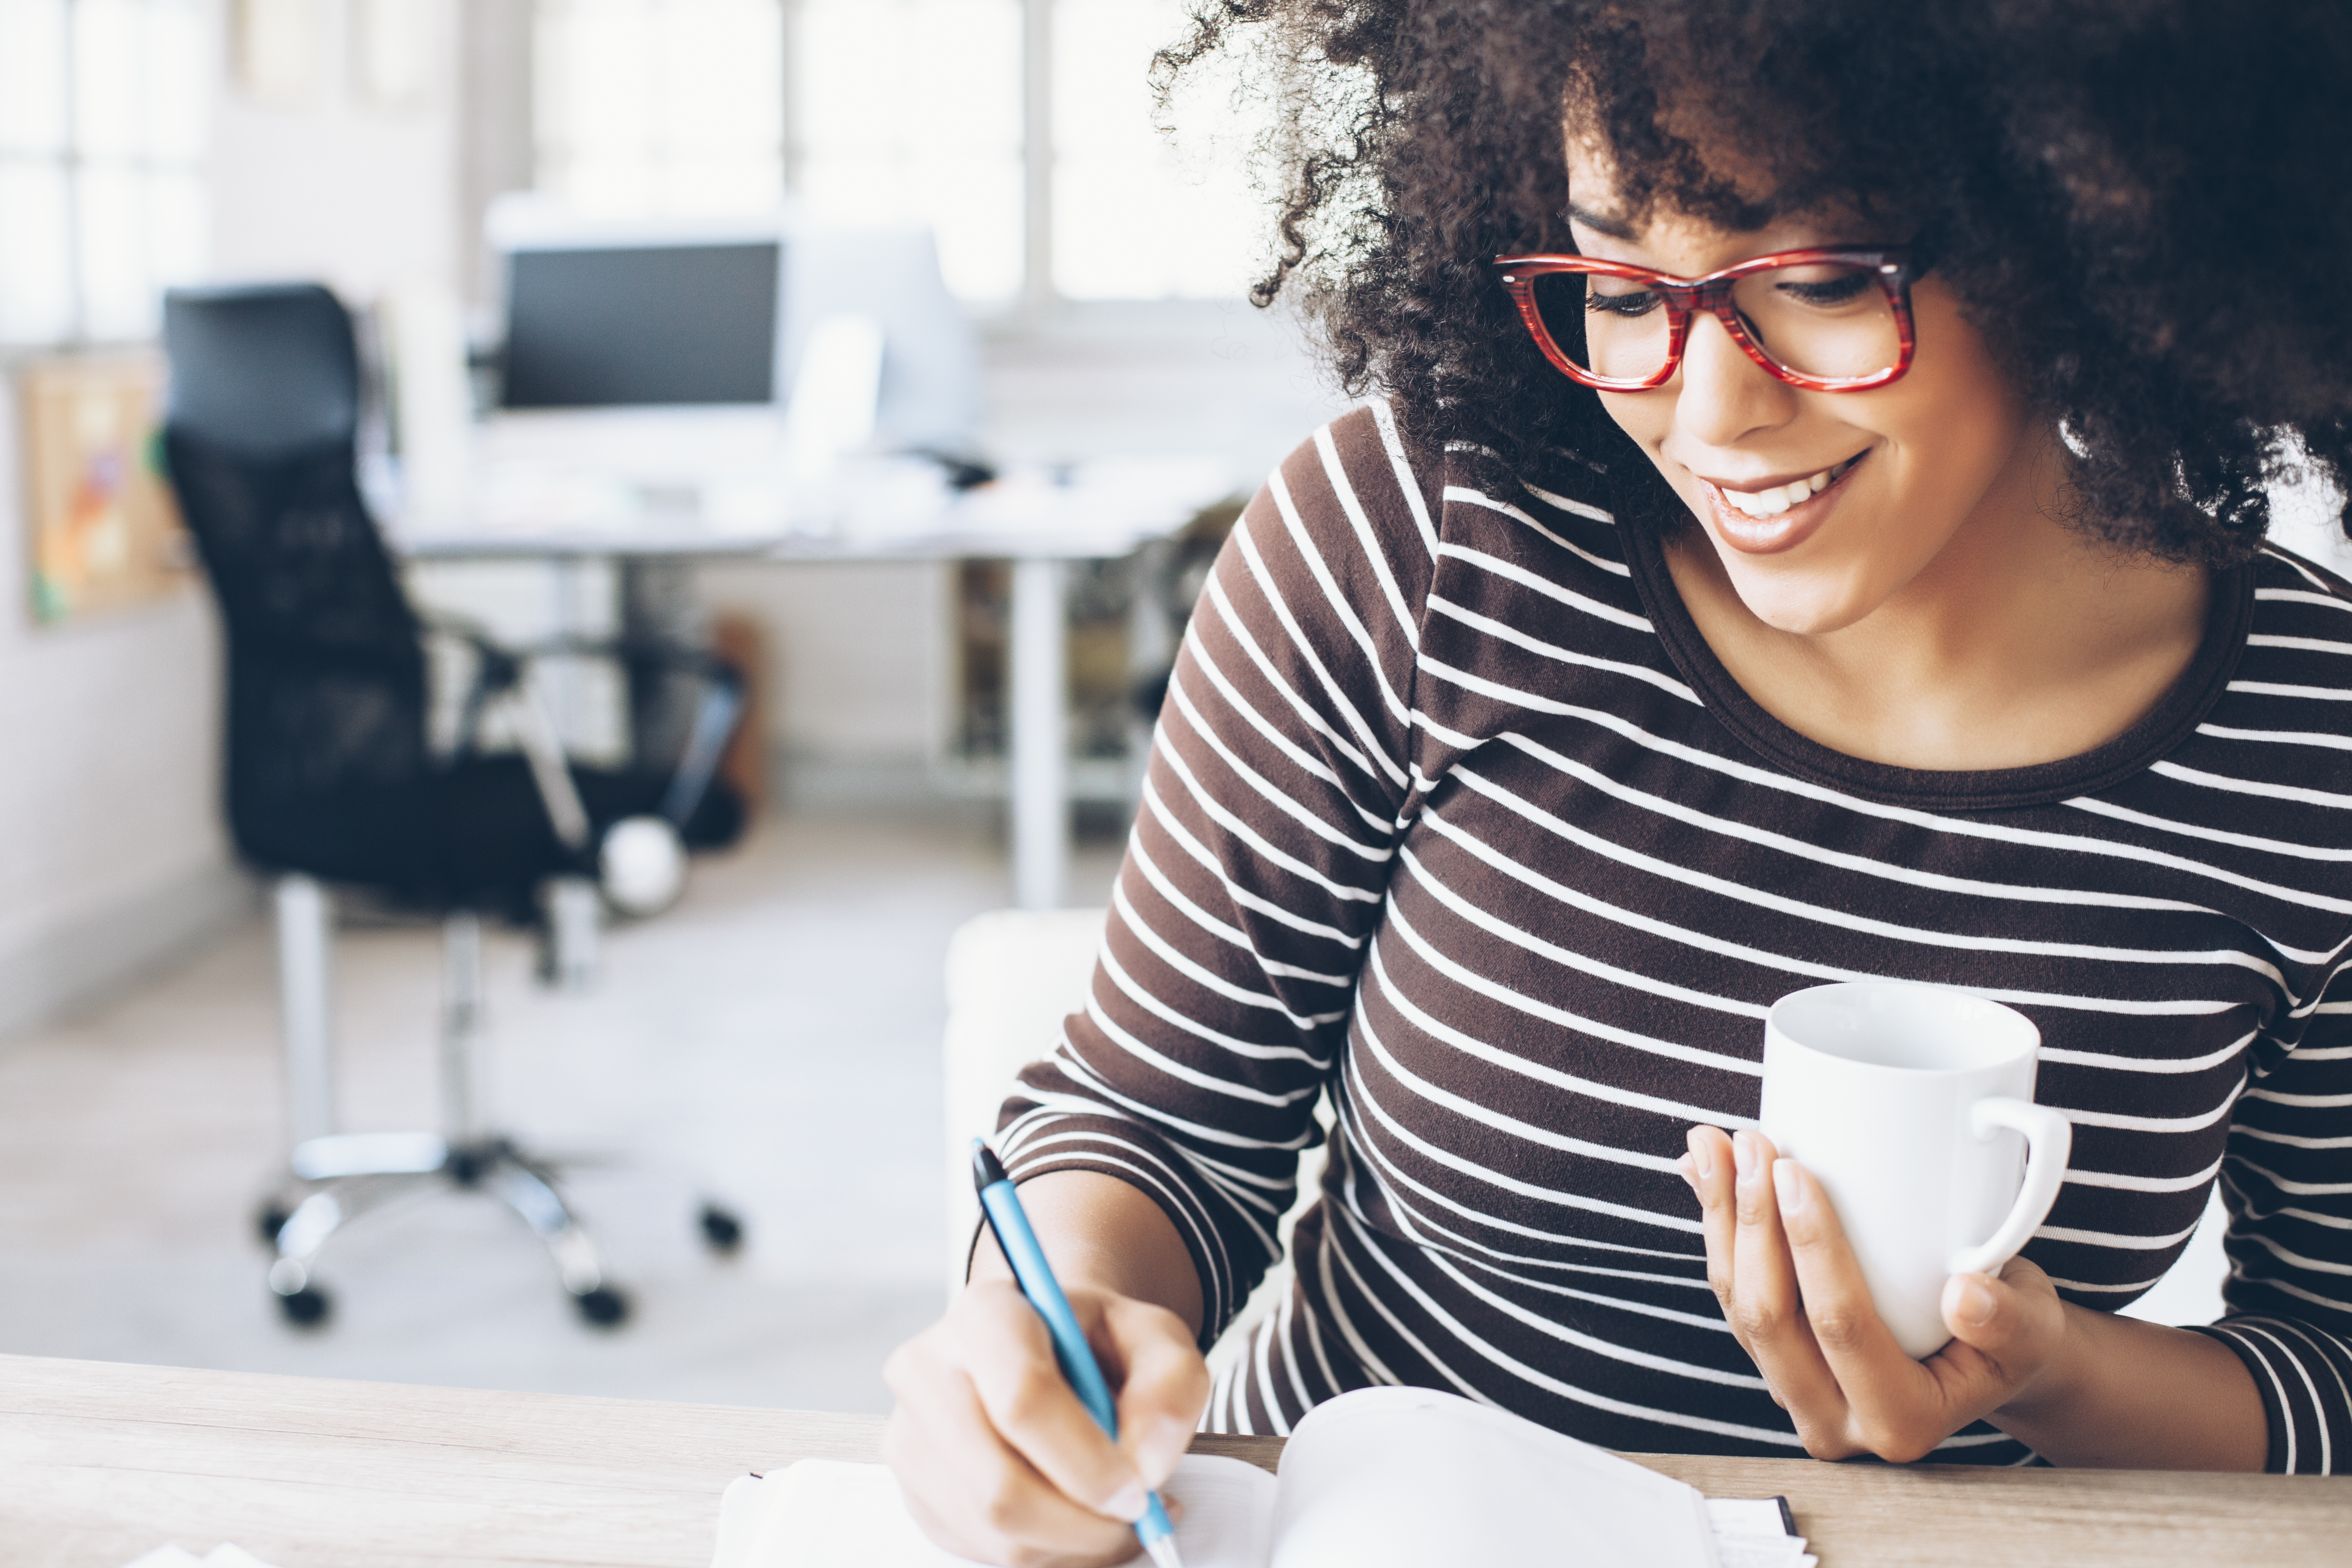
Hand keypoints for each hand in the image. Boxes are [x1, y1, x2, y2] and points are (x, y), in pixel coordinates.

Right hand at [882, 1277, 1209, 1567]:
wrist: (1048, 1350)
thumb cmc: (1096, 1343)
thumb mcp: (1157, 1337)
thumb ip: (1171, 1385)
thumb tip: (1145, 1463)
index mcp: (987, 1313)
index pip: (1023, 1400)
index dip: (1088, 1463)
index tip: (1138, 1488)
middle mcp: (929, 1370)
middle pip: (1000, 1487)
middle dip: (1083, 1523)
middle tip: (1134, 1514)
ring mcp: (912, 1436)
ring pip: (994, 1531)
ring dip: (1071, 1544)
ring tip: (1112, 1513)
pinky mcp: (916, 1491)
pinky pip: (984, 1550)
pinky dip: (1047, 1552)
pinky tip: (1074, 1517)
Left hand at [1680, 1125, 2071, 1462]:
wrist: (1989, 1354)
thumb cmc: (2013, 1336)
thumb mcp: (2033, 1329)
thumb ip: (2010, 1320)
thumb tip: (1966, 1296)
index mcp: (1900, 1422)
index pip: (1841, 1325)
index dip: (1811, 1245)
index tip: (1795, 1170)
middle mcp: (1835, 1420)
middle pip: (1769, 1316)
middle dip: (1751, 1220)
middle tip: (1753, 1140)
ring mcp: (1795, 1392)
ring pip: (1737, 1303)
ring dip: (1720, 1216)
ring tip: (1714, 1144)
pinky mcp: (1774, 1361)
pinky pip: (1732, 1293)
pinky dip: (1717, 1227)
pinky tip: (1707, 1171)